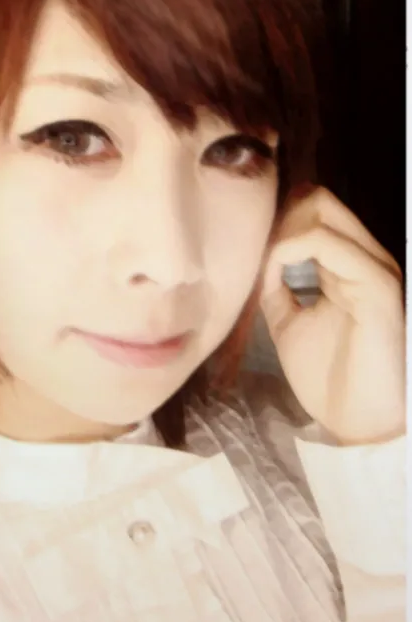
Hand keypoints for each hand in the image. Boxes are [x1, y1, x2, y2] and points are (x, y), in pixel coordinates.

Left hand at [260, 186, 404, 444]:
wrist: (358, 421)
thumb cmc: (329, 376)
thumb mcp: (290, 323)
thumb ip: (277, 290)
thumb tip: (258, 263)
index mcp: (347, 265)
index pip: (313, 212)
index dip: (275, 221)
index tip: (246, 248)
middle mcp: (363, 257)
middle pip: (317, 199)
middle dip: (277, 219)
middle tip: (253, 253)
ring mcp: (372, 266)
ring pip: (321, 211)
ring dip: (280, 233)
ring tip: (262, 267)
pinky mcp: (375, 283)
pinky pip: (326, 243)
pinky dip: (289, 249)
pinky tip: (272, 272)